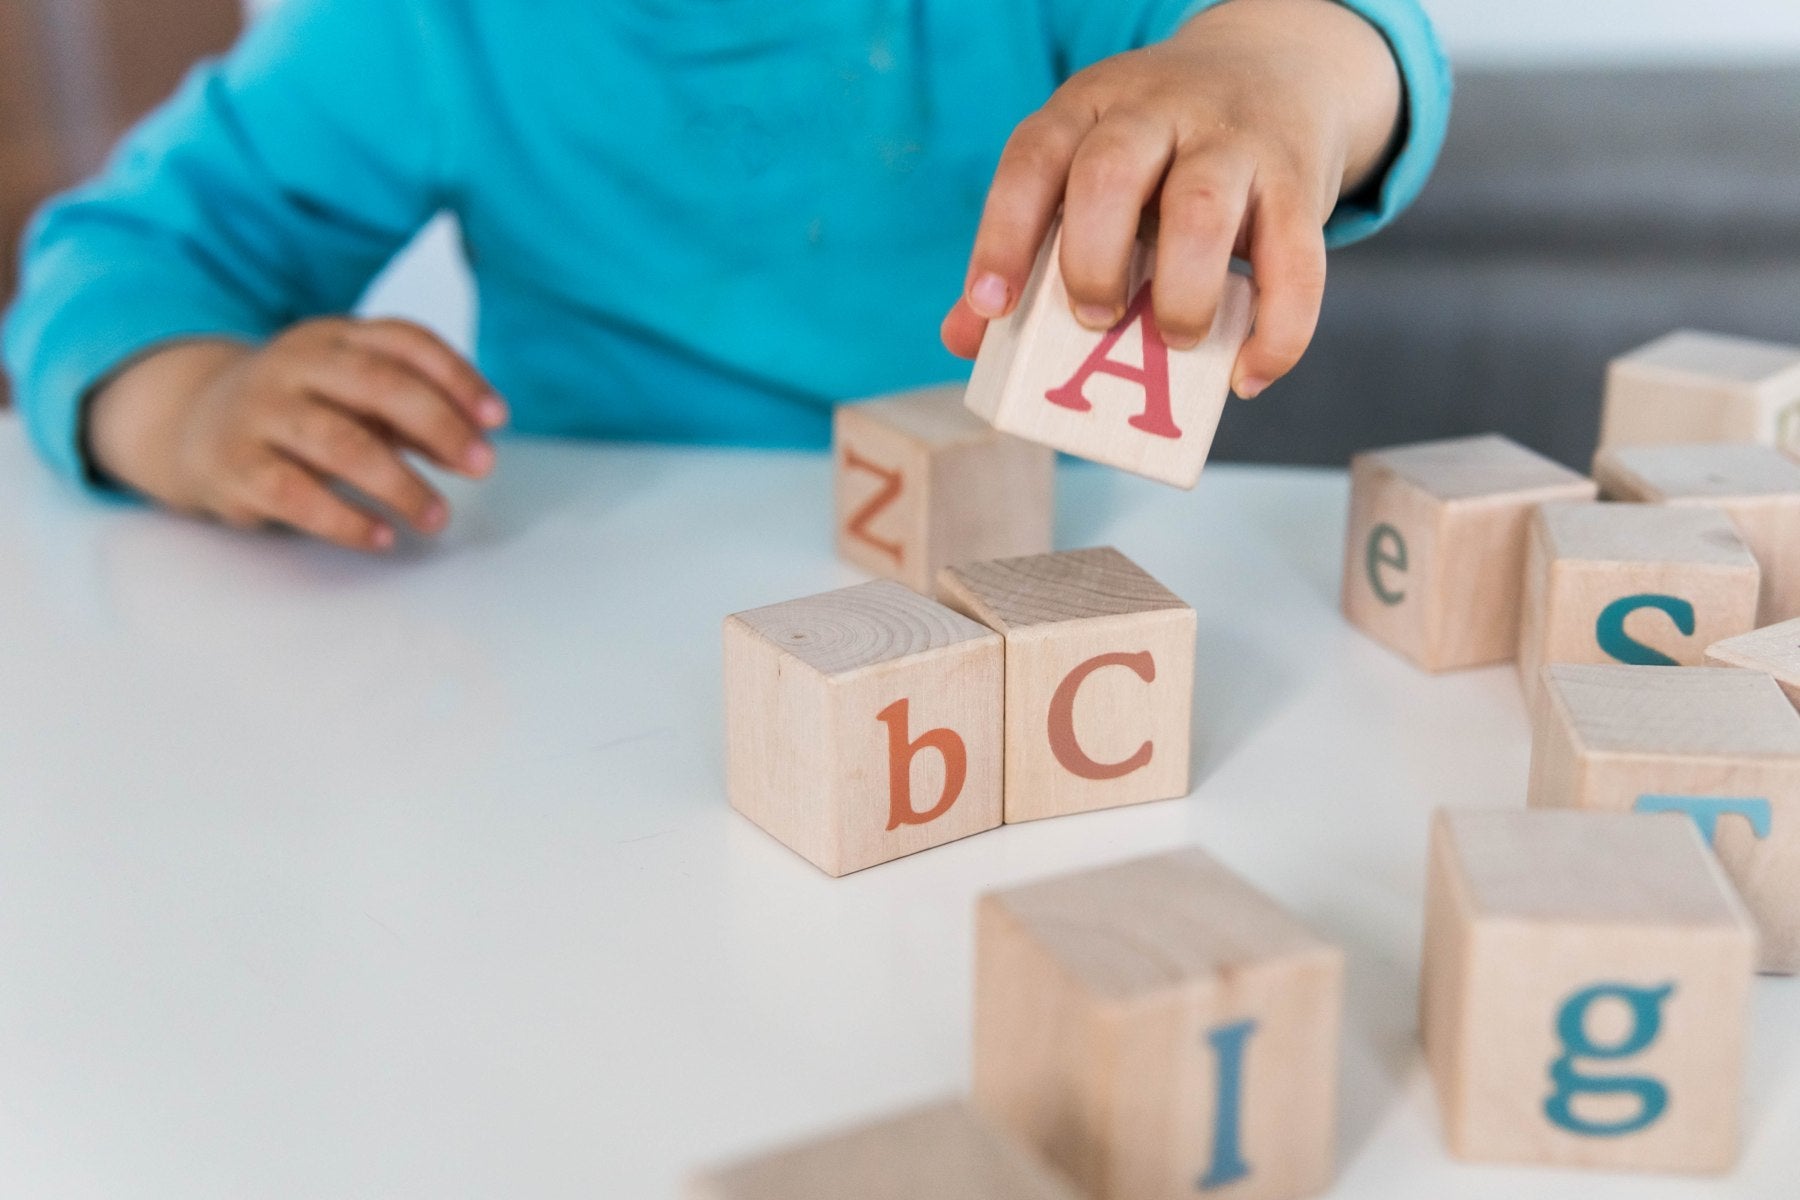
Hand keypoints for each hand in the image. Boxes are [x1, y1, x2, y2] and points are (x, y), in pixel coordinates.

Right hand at [86, 318, 505, 552]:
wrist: (192, 421)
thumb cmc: (303, 410)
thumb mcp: (357, 397)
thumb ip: (414, 415)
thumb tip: (476, 446)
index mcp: (334, 337)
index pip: (405, 341)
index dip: (457, 377)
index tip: (497, 418)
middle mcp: (294, 364)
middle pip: (377, 384)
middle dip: (439, 426)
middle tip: (482, 466)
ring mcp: (259, 411)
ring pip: (339, 443)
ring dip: (399, 484)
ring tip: (437, 517)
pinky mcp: (234, 464)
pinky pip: (294, 493)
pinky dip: (344, 519)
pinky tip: (381, 536)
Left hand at [942, 0, 1402, 397]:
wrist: (1282, 66)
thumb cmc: (1161, 150)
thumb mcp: (1087, 168)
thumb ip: (1029, 246)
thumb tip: (964, 336)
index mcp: (1090, 108)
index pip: (1033, 160)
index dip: (1004, 235)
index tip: (992, 306)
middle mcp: (1158, 112)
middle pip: (1110, 174)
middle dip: (1091, 262)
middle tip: (1093, 320)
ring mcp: (1234, 141)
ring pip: (1202, 206)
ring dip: (1179, 293)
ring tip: (1171, 340)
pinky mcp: (1299, 184)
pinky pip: (1296, 260)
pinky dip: (1277, 330)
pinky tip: (1247, 375)